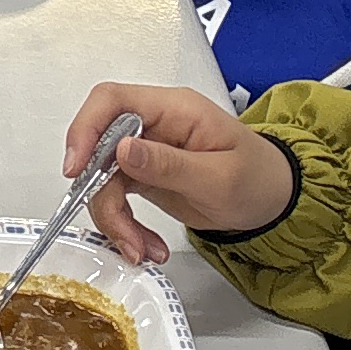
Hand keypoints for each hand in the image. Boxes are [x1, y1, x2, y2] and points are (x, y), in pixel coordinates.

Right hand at [62, 84, 291, 266]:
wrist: (273, 200)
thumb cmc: (258, 179)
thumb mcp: (218, 177)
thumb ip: (168, 164)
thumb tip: (122, 150)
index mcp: (174, 109)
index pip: (111, 101)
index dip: (85, 129)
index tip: (77, 169)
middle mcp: (153, 124)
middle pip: (99, 147)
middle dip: (100, 193)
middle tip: (119, 229)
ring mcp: (145, 150)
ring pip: (102, 178)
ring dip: (113, 218)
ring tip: (139, 248)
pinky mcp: (142, 174)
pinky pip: (114, 196)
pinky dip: (123, 225)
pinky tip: (143, 243)